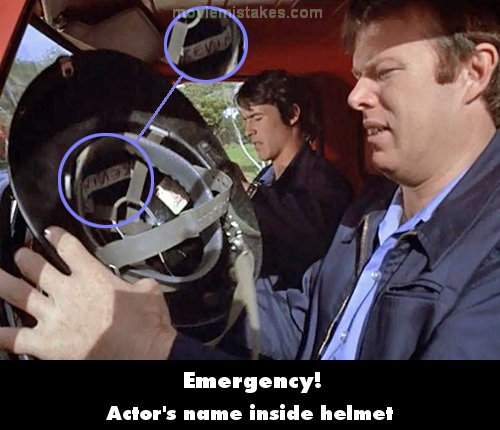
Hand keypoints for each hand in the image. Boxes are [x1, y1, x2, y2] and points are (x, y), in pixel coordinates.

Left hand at [0, 226, 176, 358]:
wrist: (143, 353)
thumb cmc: (148, 325)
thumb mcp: (149, 291)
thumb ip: (136, 281)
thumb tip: (136, 282)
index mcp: (93, 277)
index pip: (68, 247)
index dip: (56, 236)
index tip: (50, 233)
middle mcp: (69, 293)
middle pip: (37, 267)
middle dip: (26, 258)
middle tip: (22, 255)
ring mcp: (54, 317)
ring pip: (18, 294)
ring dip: (4, 283)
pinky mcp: (46, 343)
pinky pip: (12, 337)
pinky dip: (0, 333)